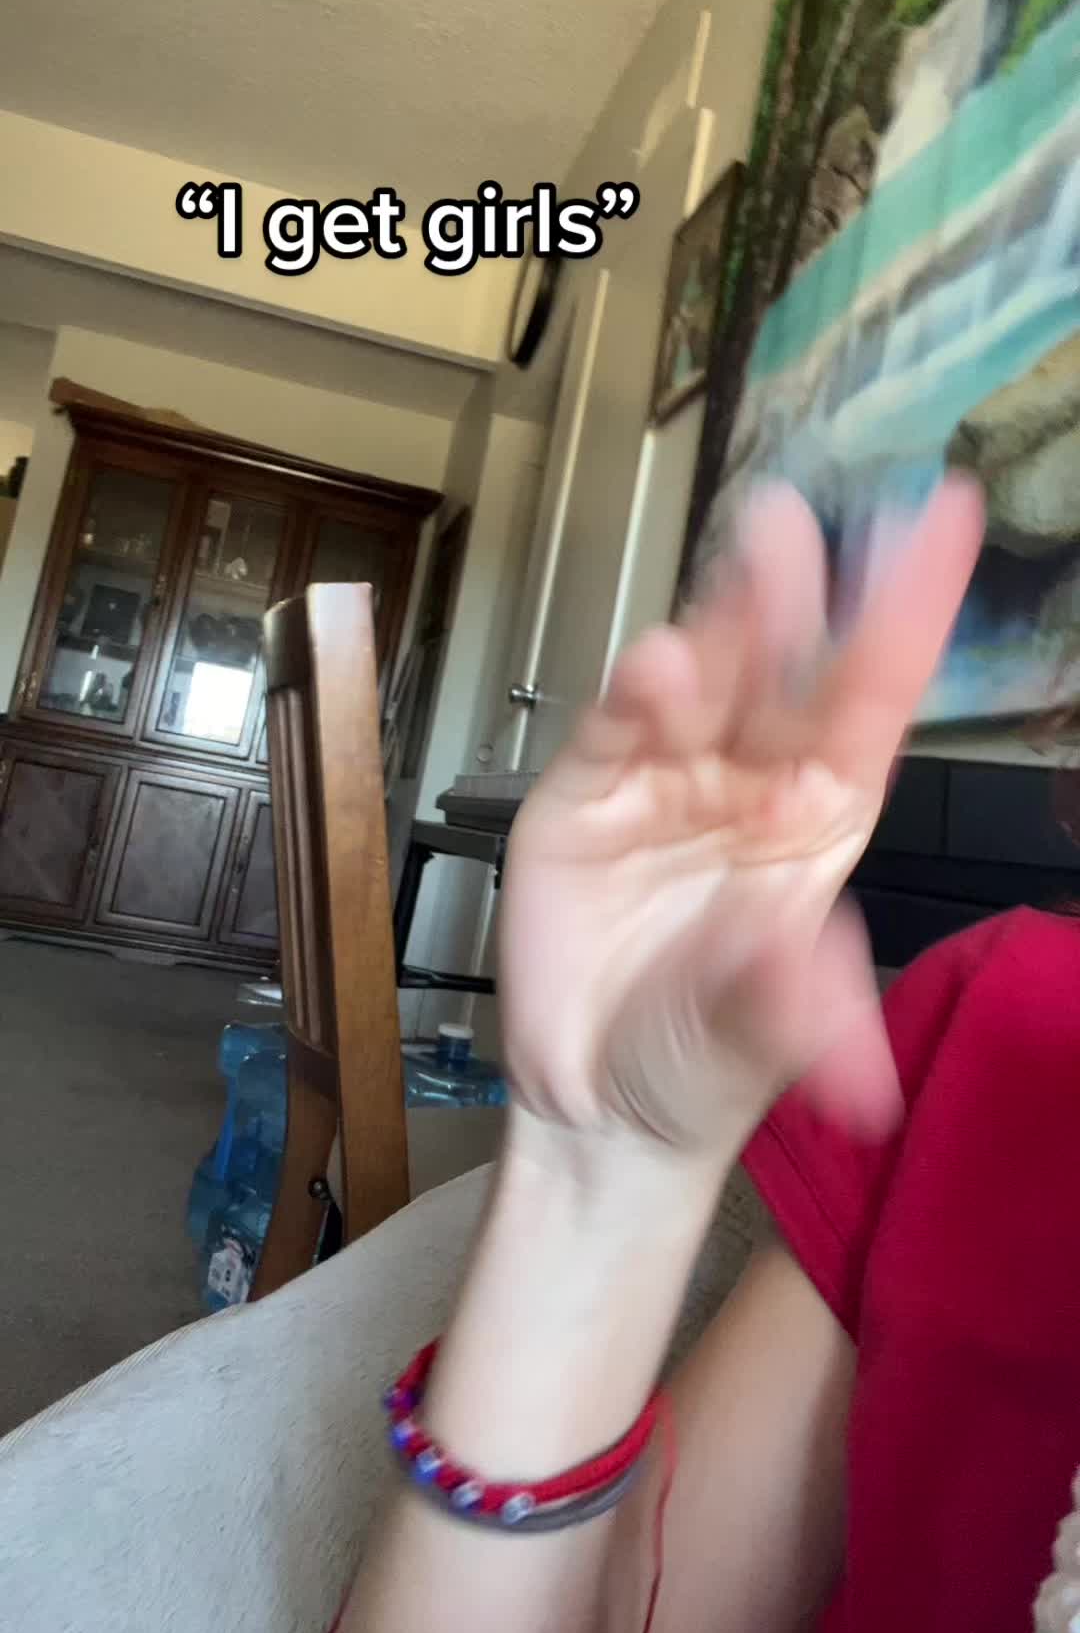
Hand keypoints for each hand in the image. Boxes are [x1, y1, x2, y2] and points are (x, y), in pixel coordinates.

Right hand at [498, 475, 983, 1154]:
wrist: (597, 1114)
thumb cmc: (704, 1060)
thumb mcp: (763, 1044)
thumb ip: (788, 1001)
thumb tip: (802, 957)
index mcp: (819, 817)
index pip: (870, 697)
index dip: (907, 610)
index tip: (940, 518)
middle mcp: (747, 782)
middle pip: (783, 669)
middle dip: (800, 593)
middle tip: (808, 522)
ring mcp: (664, 783)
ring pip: (702, 682)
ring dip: (726, 621)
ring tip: (753, 560)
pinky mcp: (584, 799)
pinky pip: (613, 734)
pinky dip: (634, 697)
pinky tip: (657, 670)